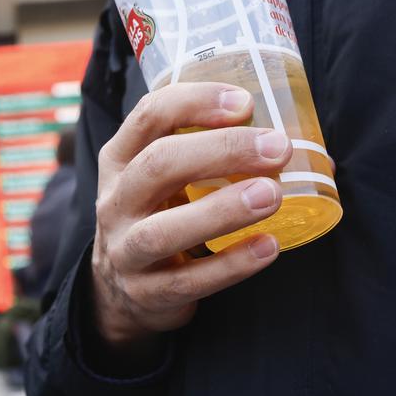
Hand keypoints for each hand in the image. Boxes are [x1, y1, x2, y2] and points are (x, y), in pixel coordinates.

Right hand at [91, 82, 291, 357]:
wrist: (118, 289)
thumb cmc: (154, 214)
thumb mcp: (155, 175)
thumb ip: (196, 148)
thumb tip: (280, 131)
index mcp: (119, 159)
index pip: (149, 117)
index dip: (196, 103)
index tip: (245, 102)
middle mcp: (115, 201)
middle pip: (157, 165)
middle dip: (221, 150)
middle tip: (277, 147)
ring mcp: (125, 249)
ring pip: (162, 230)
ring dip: (222, 210)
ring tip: (273, 195)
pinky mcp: (146, 293)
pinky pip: (187, 281)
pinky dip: (230, 264)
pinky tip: (269, 247)